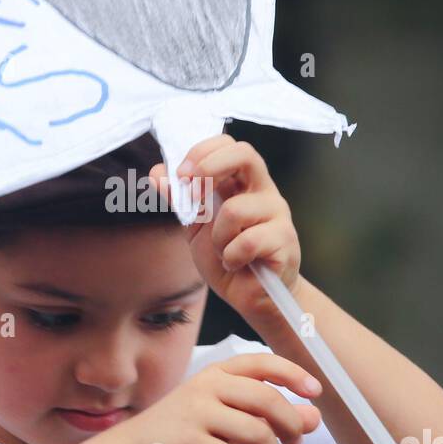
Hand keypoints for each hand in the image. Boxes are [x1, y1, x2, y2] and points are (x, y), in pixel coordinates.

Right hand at [109, 352, 322, 443]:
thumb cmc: (184, 431)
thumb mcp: (226, 416)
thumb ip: (266, 414)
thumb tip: (313, 418)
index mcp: (217, 374)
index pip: (261, 363)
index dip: (293, 374)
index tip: (316, 392)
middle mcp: (206, 388)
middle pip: (266, 399)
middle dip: (290, 424)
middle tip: (295, 443)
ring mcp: (195, 415)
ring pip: (255, 431)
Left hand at [149, 134, 301, 322]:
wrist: (252, 298)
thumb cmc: (227, 258)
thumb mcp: (196, 227)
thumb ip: (180, 201)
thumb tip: (157, 173)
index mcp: (242, 184)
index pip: (228, 145)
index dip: (201, 152)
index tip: (180, 174)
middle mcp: (263, 192)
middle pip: (245, 154)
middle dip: (210, 168)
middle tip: (194, 195)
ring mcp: (278, 214)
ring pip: (235, 209)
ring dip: (217, 237)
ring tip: (222, 252)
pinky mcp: (285, 241)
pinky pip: (247, 241)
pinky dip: (231, 257)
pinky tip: (235, 264)